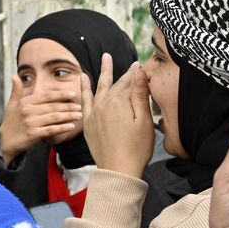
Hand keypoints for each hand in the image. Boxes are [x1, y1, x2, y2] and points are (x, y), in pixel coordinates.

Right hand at [0, 74, 81, 165]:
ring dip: (68, 116)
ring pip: (54, 117)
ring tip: (79, 115)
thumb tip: (15, 76)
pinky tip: (71, 126)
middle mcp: (28, 111)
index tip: (72, 93)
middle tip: (79, 106)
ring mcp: (31, 123)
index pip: (46, 95)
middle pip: (53, 106)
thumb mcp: (11, 104)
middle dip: (68, 106)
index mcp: (25, 102)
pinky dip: (62, 128)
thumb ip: (16, 90)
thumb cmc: (10, 122)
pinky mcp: (34, 134)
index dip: (60, 94)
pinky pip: (52, 130)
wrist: (5, 141)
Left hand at [80, 54, 153, 177]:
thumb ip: (140, 95)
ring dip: (104, 72)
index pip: (130, 83)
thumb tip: (139, 72)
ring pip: (100, 87)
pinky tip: (83, 78)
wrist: (118, 170)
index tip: (142, 65)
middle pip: (117, 85)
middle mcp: (104, 104)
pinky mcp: (88, 122)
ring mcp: (94, 112)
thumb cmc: (137, 148)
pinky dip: (84, 88)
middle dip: (125, 74)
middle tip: (132, 62)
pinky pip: (84, 100)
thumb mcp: (144, 121)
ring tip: (105, 57)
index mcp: (120, 102)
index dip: (138, 75)